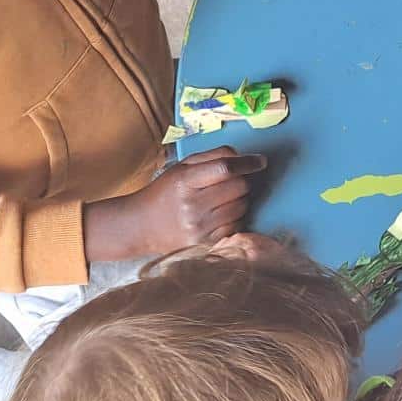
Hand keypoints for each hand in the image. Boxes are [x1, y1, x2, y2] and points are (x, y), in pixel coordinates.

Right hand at [85, 147, 262, 261]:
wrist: (141, 225)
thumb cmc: (166, 192)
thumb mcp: (183, 167)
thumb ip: (214, 156)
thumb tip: (246, 157)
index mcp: (185, 181)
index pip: (226, 168)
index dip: (248, 163)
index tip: (260, 161)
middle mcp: (193, 206)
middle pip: (240, 187)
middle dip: (241, 181)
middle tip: (229, 183)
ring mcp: (200, 228)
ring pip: (242, 206)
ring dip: (240, 200)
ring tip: (221, 200)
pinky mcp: (206, 244)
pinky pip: (238, 225)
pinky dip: (235, 218)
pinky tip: (219, 215)